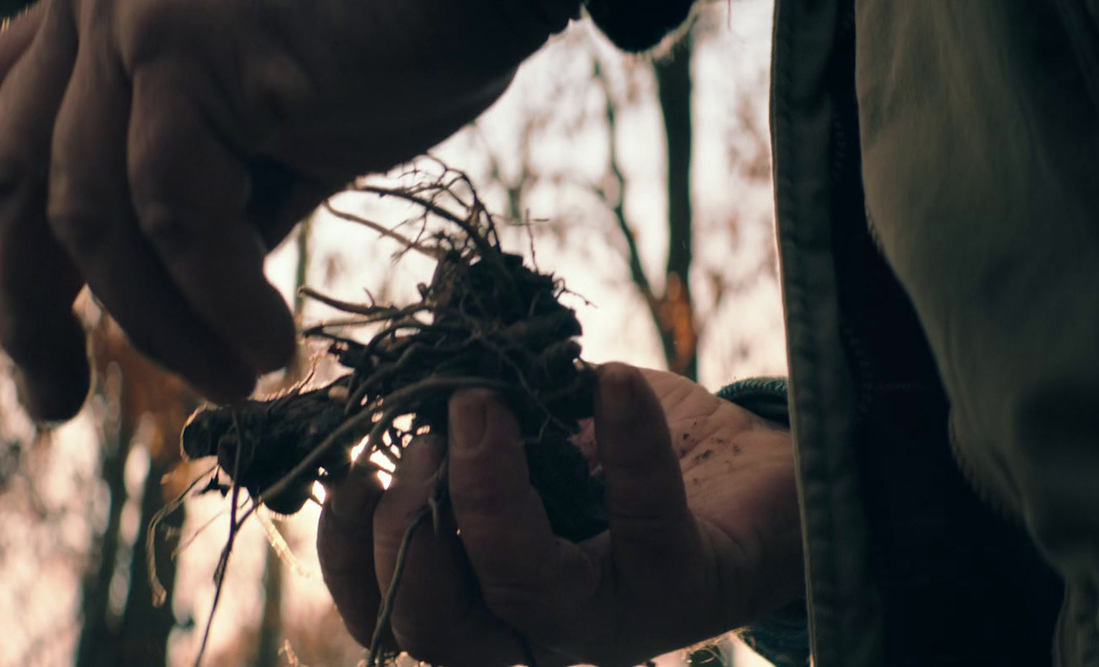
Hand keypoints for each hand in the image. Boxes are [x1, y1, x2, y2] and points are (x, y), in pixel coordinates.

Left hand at [0, 0, 576, 420]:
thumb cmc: (394, 57)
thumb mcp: (278, 146)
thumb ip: (210, 203)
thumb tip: (170, 304)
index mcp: (106, 25)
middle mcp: (96, 8)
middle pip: (11, 181)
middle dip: (21, 308)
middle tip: (51, 404)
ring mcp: (131, 20)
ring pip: (90, 215)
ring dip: (159, 325)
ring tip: (233, 380)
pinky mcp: (184, 47)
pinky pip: (170, 211)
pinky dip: (214, 298)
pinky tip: (268, 347)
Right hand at [317, 363, 803, 665]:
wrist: (753, 474)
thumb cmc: (625, 459)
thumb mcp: (532, 438)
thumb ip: (468, 426)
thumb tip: (414, 381)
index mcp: (491, 599)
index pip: (394, 617)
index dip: (347, 558)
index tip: (345, 470)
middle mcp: (544, 626)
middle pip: (440, 632)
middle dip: (407, 532)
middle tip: (428, 443)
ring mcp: (616, 615)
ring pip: (528, 595)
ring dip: (488, 494)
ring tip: (484, 404)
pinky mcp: (687, 579)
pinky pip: (645, 519)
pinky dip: (626, 443)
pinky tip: (611, 381)